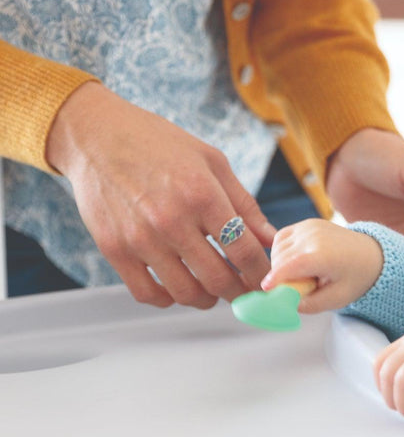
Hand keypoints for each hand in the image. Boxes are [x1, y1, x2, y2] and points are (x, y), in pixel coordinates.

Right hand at [46, 82, 275, 307]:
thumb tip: (270, 240)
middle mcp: (172, 220)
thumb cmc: (163, 145)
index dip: (261, 272)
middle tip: (244, 290)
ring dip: (207, 299)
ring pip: (184, 292)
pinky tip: (180, 288)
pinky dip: (169, 299)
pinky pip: (146, 293)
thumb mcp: (214, 163)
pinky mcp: (113, 250)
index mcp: (202, 195)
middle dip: (239, 292)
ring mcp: (140, 239)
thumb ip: (245, 205)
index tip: (266, 279)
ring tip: (214, 292)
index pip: (243, 250)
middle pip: (217, 278)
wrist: (100, 138)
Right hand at [264, 219, 383, 311]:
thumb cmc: (355, 277)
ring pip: (278, 248)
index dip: (276, 277)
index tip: (266, 289)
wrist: (370, 254)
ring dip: (279, 263)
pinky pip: (282, 238)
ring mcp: (310, 226)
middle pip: (281, 258)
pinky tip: (296, 261)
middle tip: (298, 287)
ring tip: (301, 273)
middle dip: (280, 276)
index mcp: (324, 255)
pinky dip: (282, 251)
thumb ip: (310, 304)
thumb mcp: (336, 299)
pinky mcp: (307, 223)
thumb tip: (286, 304)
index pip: (292, 265)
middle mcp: (315, 236)